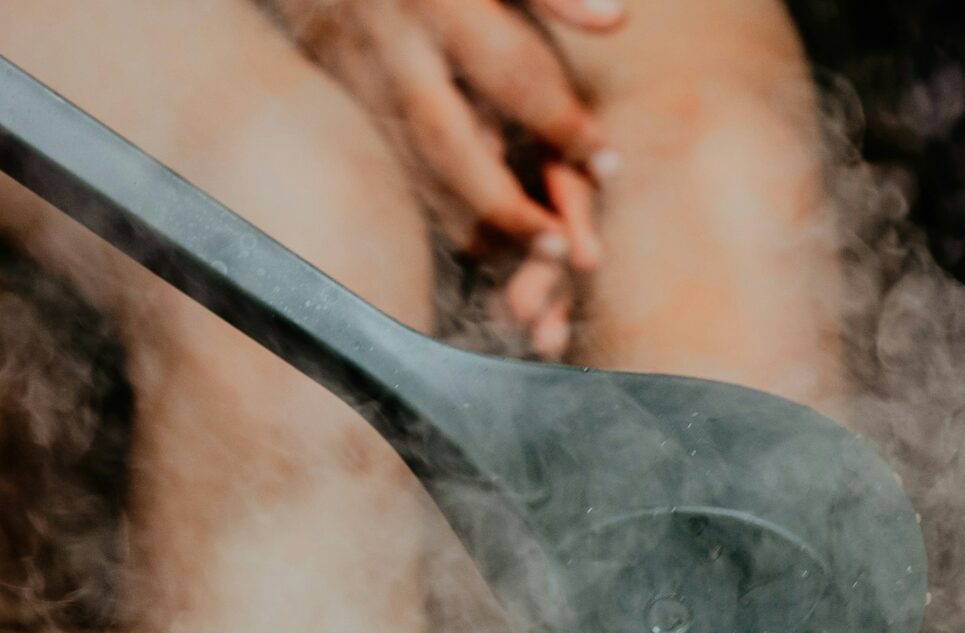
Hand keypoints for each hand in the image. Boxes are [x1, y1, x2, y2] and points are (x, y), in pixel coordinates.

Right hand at [277, 0, 619, 265]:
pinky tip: (482, 245)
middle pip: (448, 143)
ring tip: (526, 272)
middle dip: (504, 204)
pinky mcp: (347, 95)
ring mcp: (362, 76)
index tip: (605, 162)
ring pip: (415, 168)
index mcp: (438, 2)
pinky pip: (396, 165)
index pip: (510, 74)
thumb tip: (617, 20)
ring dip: (470, 226)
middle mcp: (396, 48)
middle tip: (561, 250)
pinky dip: (440, 210)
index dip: (561, 121)